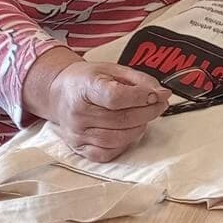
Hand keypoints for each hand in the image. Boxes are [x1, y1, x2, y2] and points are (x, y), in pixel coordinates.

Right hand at [40, 58, 170, 162]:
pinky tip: (129, 130)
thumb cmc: (89, 80)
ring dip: (139, 127)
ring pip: (117, 138)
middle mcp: (78, 114)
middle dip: (149, 112)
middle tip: (159, 104)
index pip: (116, 97)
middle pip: (121, 119)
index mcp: (86, 88)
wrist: (60, 93)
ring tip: (144, 116)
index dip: (141, 97)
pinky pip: (107, 153)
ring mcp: (77, 134)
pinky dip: (124, 144)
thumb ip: (141, 80)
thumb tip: (162, 94)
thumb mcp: (115, 69)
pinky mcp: (79, 148)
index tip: (157, 94)